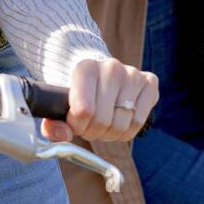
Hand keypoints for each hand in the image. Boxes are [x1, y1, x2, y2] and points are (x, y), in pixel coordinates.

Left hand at [40, 57, 158, 143]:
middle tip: (89, 124)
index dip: (77, 125)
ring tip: (103, 122)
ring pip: (121, 125)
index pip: (83, 111)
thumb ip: (53, 123)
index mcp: (85, 68)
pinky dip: (126, 130)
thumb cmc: (77, 92)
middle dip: (92, 131)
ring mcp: (132, 74)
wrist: (98, 73)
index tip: (74, 121)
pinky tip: (118, 120)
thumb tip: (62, 135)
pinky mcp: (149, 82)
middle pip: (102, 120)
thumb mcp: (60, 104)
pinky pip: (138, 122)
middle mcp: (111, 67)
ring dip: (109, 133)